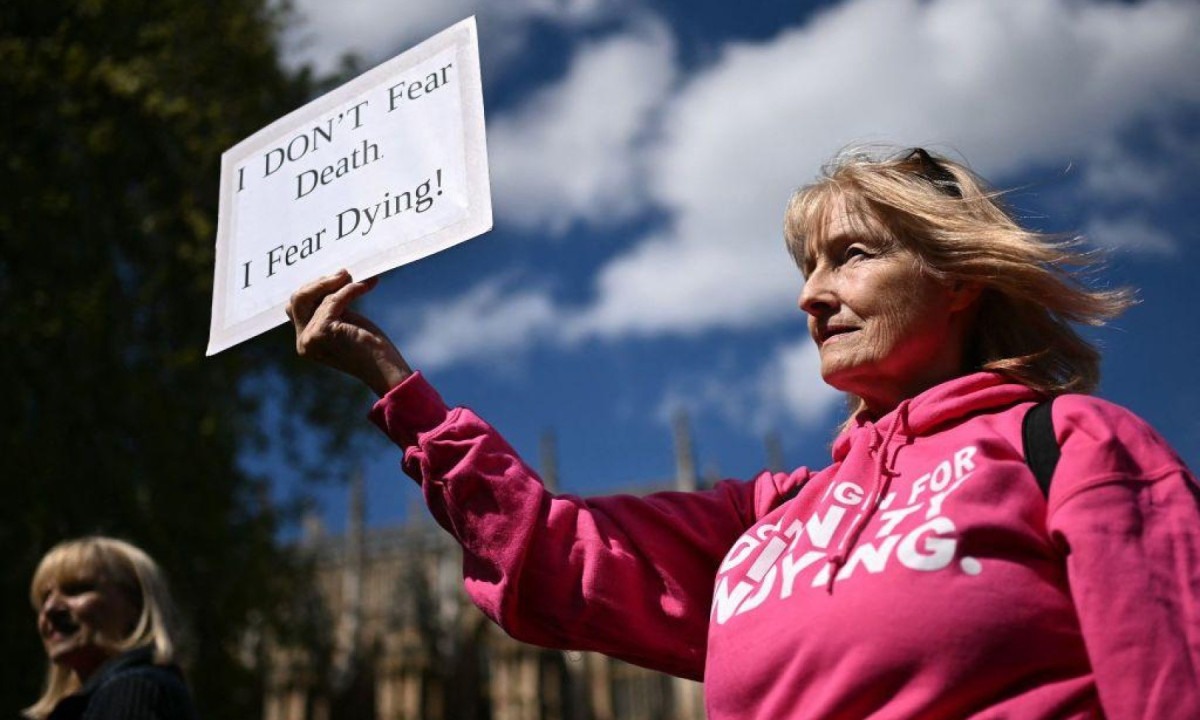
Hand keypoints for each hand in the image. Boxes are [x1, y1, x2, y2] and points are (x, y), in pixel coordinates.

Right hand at [286, 270, 412, 396]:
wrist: (385, 369)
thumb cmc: (370, 347)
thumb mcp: (345, 322)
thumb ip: (331, 307)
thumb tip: (333, 276)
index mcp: (306, 341)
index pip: (296, 307)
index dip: (314, 289)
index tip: (336, 278)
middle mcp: (303, 342)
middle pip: (297, 299)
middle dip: (319, 283)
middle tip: (344, 274)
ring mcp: (310, 338)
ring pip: (317, 298)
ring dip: (340, 285)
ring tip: (360, 281)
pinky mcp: (322, 332)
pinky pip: (333, 300)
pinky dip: (350, 290)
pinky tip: (367, 286)